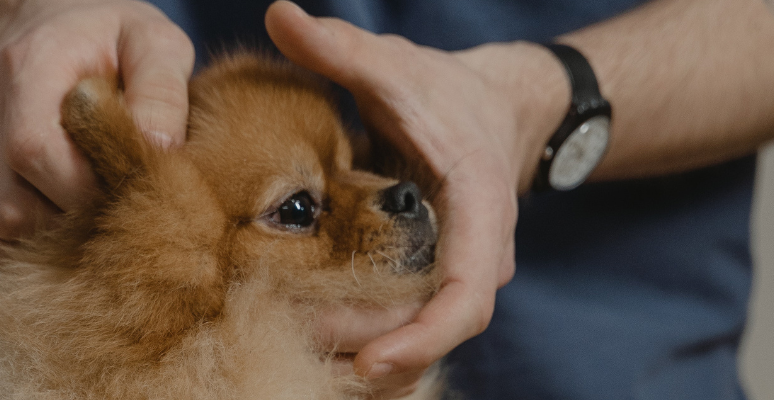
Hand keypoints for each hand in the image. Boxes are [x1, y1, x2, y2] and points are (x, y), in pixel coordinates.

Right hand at [0, 0, 193, 256]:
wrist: (43, 25)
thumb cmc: (109, 39)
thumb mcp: (152, 43)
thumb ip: (162, 92)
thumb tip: (158, 151)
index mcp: (27, 68)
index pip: (34, 152)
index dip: (84, 192)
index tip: (125, 191)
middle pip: (9, 208)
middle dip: (68, 226)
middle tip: (110, 209)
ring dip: (43, 241)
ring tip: (84, 213)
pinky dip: (19, 246)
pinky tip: (56, 218)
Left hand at [266, 1, 567, 396]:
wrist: (493, 107)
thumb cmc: (444, 91)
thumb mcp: (393, 66)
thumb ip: (339, 48)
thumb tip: (280, 13)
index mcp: (478, 211)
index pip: (464, 298)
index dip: (422, 338)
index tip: (369, 363)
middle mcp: (478, 257)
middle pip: (431, 331)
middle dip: (370, 351)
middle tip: (299, 351)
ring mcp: (461, 272)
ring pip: (420, 335)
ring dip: (364, 351)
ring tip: (298, 354)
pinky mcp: (439, 278)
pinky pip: (410, 322)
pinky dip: (369, 338)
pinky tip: (317, 343)